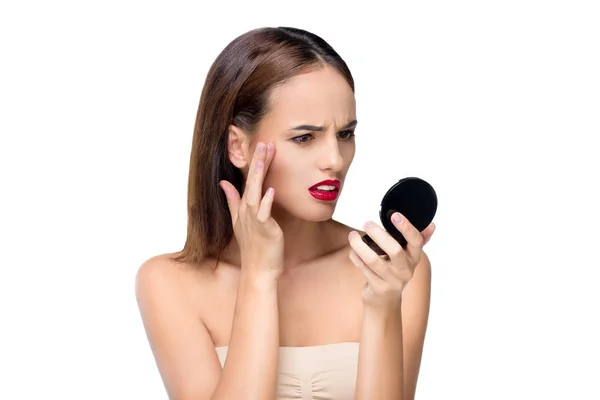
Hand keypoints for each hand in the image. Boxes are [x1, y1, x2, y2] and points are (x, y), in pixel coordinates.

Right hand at [219, 141, 283, 278]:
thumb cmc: (254, 246)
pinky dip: (266, 201)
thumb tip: (223, 183)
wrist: (259, 270)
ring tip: (265, 156)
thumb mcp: (239, 221)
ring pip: (255, 192)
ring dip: (259, 174)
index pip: (248, 180)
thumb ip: (232, 200)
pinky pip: (263, 213)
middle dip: (257, 162)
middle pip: (251, 182)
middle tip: (264, 143)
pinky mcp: (263, 230)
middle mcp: (246, 211)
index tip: (261, 145)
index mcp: (243, 207)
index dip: (254, 163)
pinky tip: (271, 189)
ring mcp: (253, 220)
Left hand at [348, 213, 434, 307]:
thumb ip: (417, 239)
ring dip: (360, 245)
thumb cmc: (395, 271)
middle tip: (367, 224)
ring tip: (352, 235)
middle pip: (395, 250)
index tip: (395, 215)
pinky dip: (355, 257)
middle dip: (379, 235)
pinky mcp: (378, 288)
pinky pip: (363, 269)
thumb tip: (431, 225)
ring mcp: (392, 281)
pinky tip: (353, 250)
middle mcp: (406, 270)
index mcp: (414, 258)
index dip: (407, 227)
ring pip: (374, 260)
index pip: (416, 241)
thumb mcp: (407, 256)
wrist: (386, 300)